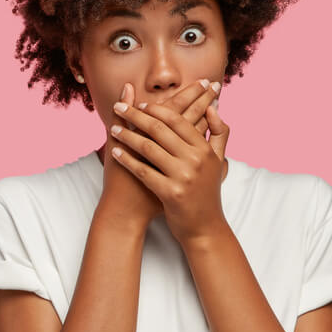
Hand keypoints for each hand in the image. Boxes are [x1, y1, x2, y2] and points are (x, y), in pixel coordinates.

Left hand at [108, 82, 228, 242]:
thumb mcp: (218, 160)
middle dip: (136, 116)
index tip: (139, 103)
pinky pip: (142, 171)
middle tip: (119, 106)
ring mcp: (183, 176)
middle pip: (160, 129)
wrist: (205, 227)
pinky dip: (126, 160)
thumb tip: (213, 106)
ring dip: (127, 135)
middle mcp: (196, 160)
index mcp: (205, 149)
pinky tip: (114, 152)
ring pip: (149, 147)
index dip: (156, 109)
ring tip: (113, 128)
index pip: (178, 120)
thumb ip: (219, 132)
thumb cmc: (207, 192)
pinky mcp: (170, 193)